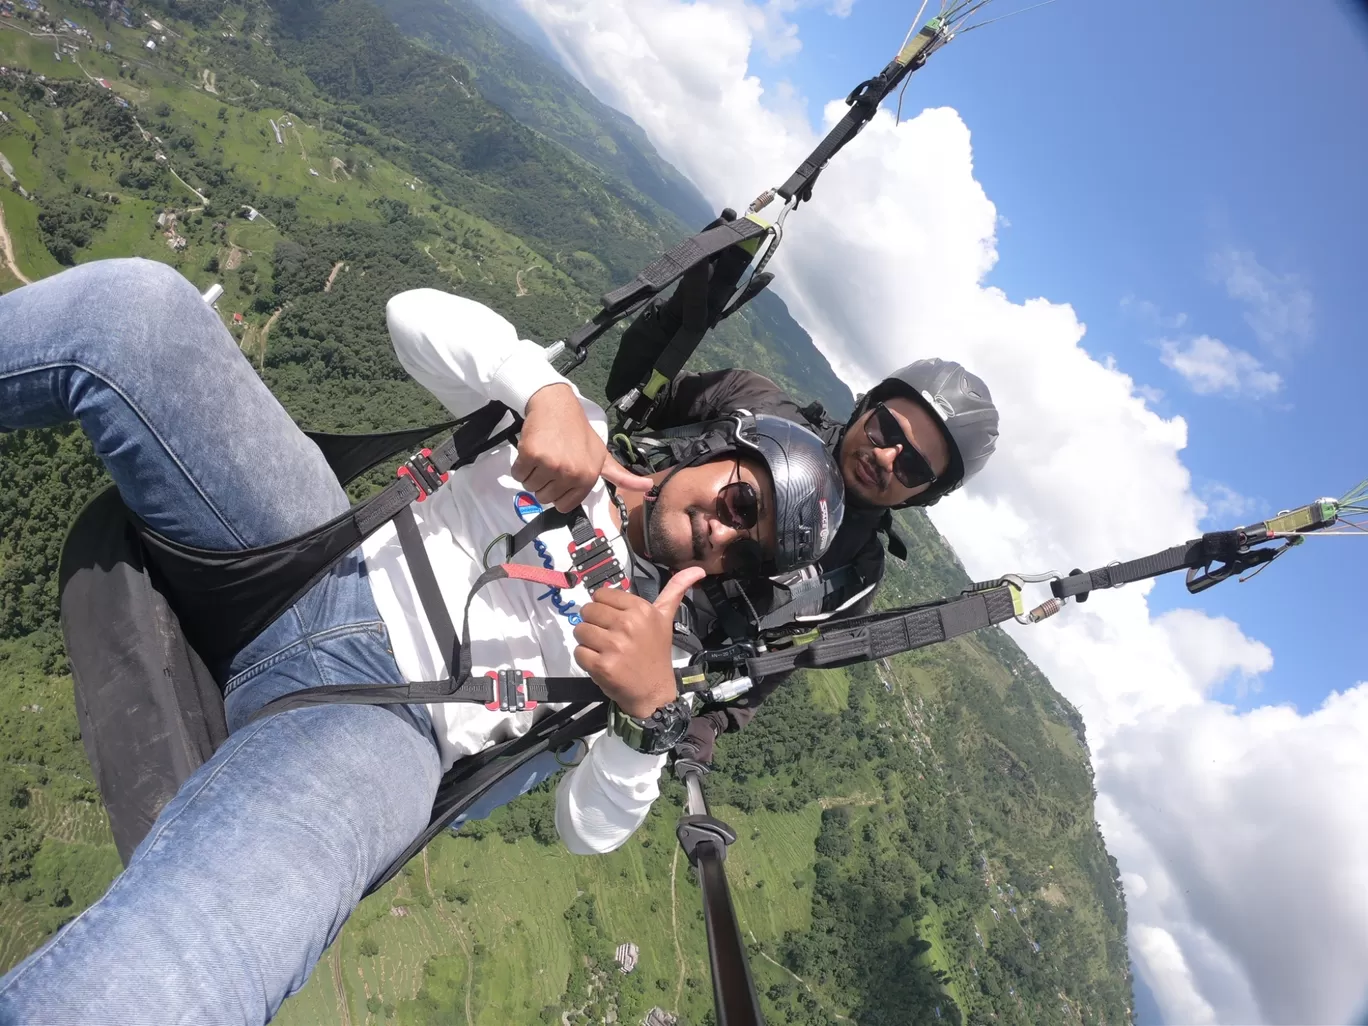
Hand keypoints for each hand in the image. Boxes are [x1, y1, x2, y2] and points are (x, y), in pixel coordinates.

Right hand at [514, 384, 652, 511]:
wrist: (556, 405)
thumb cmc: (579, 433)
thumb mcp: (603, 455)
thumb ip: (621, 476)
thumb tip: (649, 486)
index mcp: (588, 477)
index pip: (563, 505)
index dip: (558, 492)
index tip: (561, 474)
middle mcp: (571, 473)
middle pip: (544, 497)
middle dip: (544, 482)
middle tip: (552, 460)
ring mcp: (551, 464)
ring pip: (529, 486)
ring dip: (531, 473)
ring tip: (543, 454)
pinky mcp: (531, 454)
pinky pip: (517, 473)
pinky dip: (520, 464)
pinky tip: (533, 448)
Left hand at [573, 566, 706, 716]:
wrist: (654, 692)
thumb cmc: (656, 654)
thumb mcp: (665, 619)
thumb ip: (675, 591)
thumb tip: (697, 569)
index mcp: (641, 610)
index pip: (601, 594)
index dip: (604, 608)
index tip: (614, 621)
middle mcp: (628, 624)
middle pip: (588, 611)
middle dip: (594, 624)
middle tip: (609, 637)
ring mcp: (614, 645)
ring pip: (580, 630)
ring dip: (588, 642)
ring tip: (605, 650)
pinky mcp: (602, 665)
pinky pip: (579, 652)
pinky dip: (586, 659)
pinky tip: (602, 663)